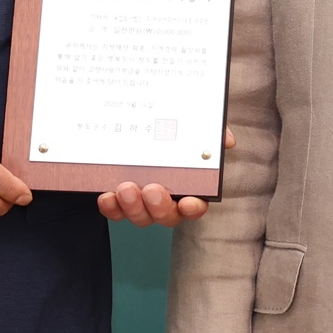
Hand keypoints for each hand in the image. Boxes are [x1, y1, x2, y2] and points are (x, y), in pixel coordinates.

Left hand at [96, 127, 234, 225]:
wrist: (136, 116)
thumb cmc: (173, 125)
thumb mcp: (196, 122)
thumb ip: (213, 131)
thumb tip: (226, 140)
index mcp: (188, 185)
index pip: (196, 205)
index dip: (193, 208)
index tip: (187, 203)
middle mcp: (166, 197)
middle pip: (167, 216)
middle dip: (159, 207)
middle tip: (151, 189)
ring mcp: (142, 200)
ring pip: (140, 216)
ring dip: (133, 207)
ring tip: (125, 188)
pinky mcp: (119, 198)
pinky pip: (115, 211)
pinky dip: (111, 207)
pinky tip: (106, 195)